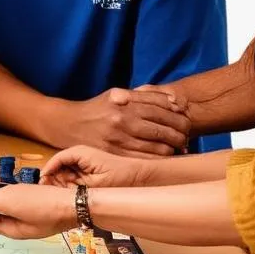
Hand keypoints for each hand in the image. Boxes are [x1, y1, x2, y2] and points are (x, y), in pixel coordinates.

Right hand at [0, 184, 75, 239]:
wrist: (71, 204)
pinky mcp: (21, 190)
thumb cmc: (48, 219)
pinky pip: (3, 200)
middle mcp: (4, 190)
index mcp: (1, 200)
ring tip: (11, 227)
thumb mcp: (21, 231)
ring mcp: (13, 189)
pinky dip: (1, 211)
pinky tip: (16, 220)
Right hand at [40, 144, 150, 188]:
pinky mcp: (86, 170)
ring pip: (63, 173)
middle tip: (51, 195)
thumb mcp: (94, 183)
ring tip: (62, 197)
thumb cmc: (120, 177)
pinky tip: (71, 195)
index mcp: (79, 153)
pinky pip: (71, 177)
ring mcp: (82, 162)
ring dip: (61, 185)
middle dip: (53, 180)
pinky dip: (69, 186)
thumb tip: (56, 188)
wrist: (139, 177)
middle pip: (57, 167)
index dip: (47, 171)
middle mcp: (78, 155)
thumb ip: (72, 185)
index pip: (56, 159)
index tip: (42, 184)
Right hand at [47, 88, 189, 156]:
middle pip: (164, 129)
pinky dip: (158, 159)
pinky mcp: (114, 153)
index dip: (180, 117)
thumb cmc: (97, 109)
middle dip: (181, 135)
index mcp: (126, 101)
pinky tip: (163, 157)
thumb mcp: (117, 94)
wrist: (68, 124)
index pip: (163, 109)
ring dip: (172, 149)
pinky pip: (145, 159)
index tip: (186, 121)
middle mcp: (123, 118)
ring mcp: (119, 138)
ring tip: (177, 148)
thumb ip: (145, 96)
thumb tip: (175, 102)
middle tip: (186, 137)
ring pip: (158, 147)